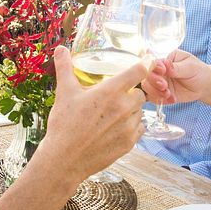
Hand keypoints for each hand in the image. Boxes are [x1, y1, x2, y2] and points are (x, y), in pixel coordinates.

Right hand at [39, 46, 148, 180]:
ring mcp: (128, 127)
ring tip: (113, 114)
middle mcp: (123, 108)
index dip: (147, 63)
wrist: (64, 159)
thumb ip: (65, 68)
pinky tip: (116, 128)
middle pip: (141, 94)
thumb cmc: (64, 125)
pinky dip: (132, 126)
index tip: (149, 60)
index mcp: (110, 92)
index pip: (138, 72)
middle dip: (132, 93)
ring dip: (131, 110)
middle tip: (117, 96)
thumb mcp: (64, 93)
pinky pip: (139, 129)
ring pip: (139, 112)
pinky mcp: (129, 144)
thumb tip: (61, 49)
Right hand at [141, 49, 209, 105]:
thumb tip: (165, 64)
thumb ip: (177, 67)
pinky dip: (161, 100)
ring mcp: (159, 83)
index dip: (154, 68)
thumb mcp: (190, 66)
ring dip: (156, 92)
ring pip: (147, 88)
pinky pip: (154, 98)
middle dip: (153, 82)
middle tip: (164, 86)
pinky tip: (172, 99)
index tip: (163, 72)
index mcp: (164, 60)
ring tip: (168, 94)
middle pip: (146, 76)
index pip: (152, 63)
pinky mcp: (162, 94)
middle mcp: (159, 72)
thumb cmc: (199, 71)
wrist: (205, 85)